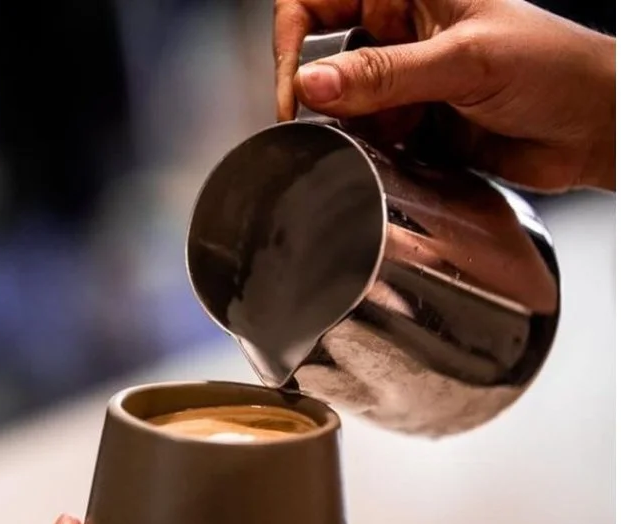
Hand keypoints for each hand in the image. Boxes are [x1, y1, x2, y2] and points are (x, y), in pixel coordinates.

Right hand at [273, 0, 615, 191]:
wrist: (593, 131)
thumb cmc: (556, 68)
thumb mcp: (465, 60)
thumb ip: (385, 73)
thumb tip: (312, 84)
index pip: (316, 0)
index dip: (292, 39)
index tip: (295, 88)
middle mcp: (401, 29)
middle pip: (322, 52)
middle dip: (320, 90)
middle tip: (323, 121)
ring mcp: (404, 77)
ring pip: (342, 100)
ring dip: (352, 124)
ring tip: (388, 134)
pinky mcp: (411, 120)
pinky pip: (366, 133)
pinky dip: (372, 147)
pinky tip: (403, 149)